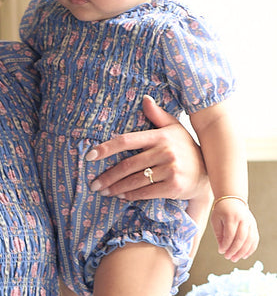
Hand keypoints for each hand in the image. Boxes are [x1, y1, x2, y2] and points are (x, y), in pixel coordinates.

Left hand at [85, 96, 208, 200]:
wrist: (207, 172)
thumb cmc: (185, 148)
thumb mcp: (174, 128)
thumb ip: (158, 115)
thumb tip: (144, 99)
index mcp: (161, 136)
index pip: (127, 140)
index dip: (106, 148)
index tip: (89, 156)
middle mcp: (165, 151)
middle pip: (127, 165)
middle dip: (107, 176)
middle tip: (93, 184)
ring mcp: (170, 169)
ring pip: (134, 181)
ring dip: (116, 188)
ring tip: (104, 191)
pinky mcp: (173, 186)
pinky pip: (145, 192)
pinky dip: (130, 196)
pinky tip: (121, 196)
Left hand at [211, 197, 258, 262]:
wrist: (233, 200)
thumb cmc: (222, 211)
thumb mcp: (216, 221)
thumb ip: (219, 235)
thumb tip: (223, 249)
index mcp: (232, 217)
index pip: (230, 234)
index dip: (225, 245)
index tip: (220, 251)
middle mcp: (244, 219)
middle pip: (241, 238)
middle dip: (234, 250)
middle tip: (227, 257)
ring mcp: (250, 222)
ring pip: (250, 239)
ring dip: (243, 251)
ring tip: (235, 259)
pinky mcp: (254, 225)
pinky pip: (255, 238)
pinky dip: (250, 248)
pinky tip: (244, 255)